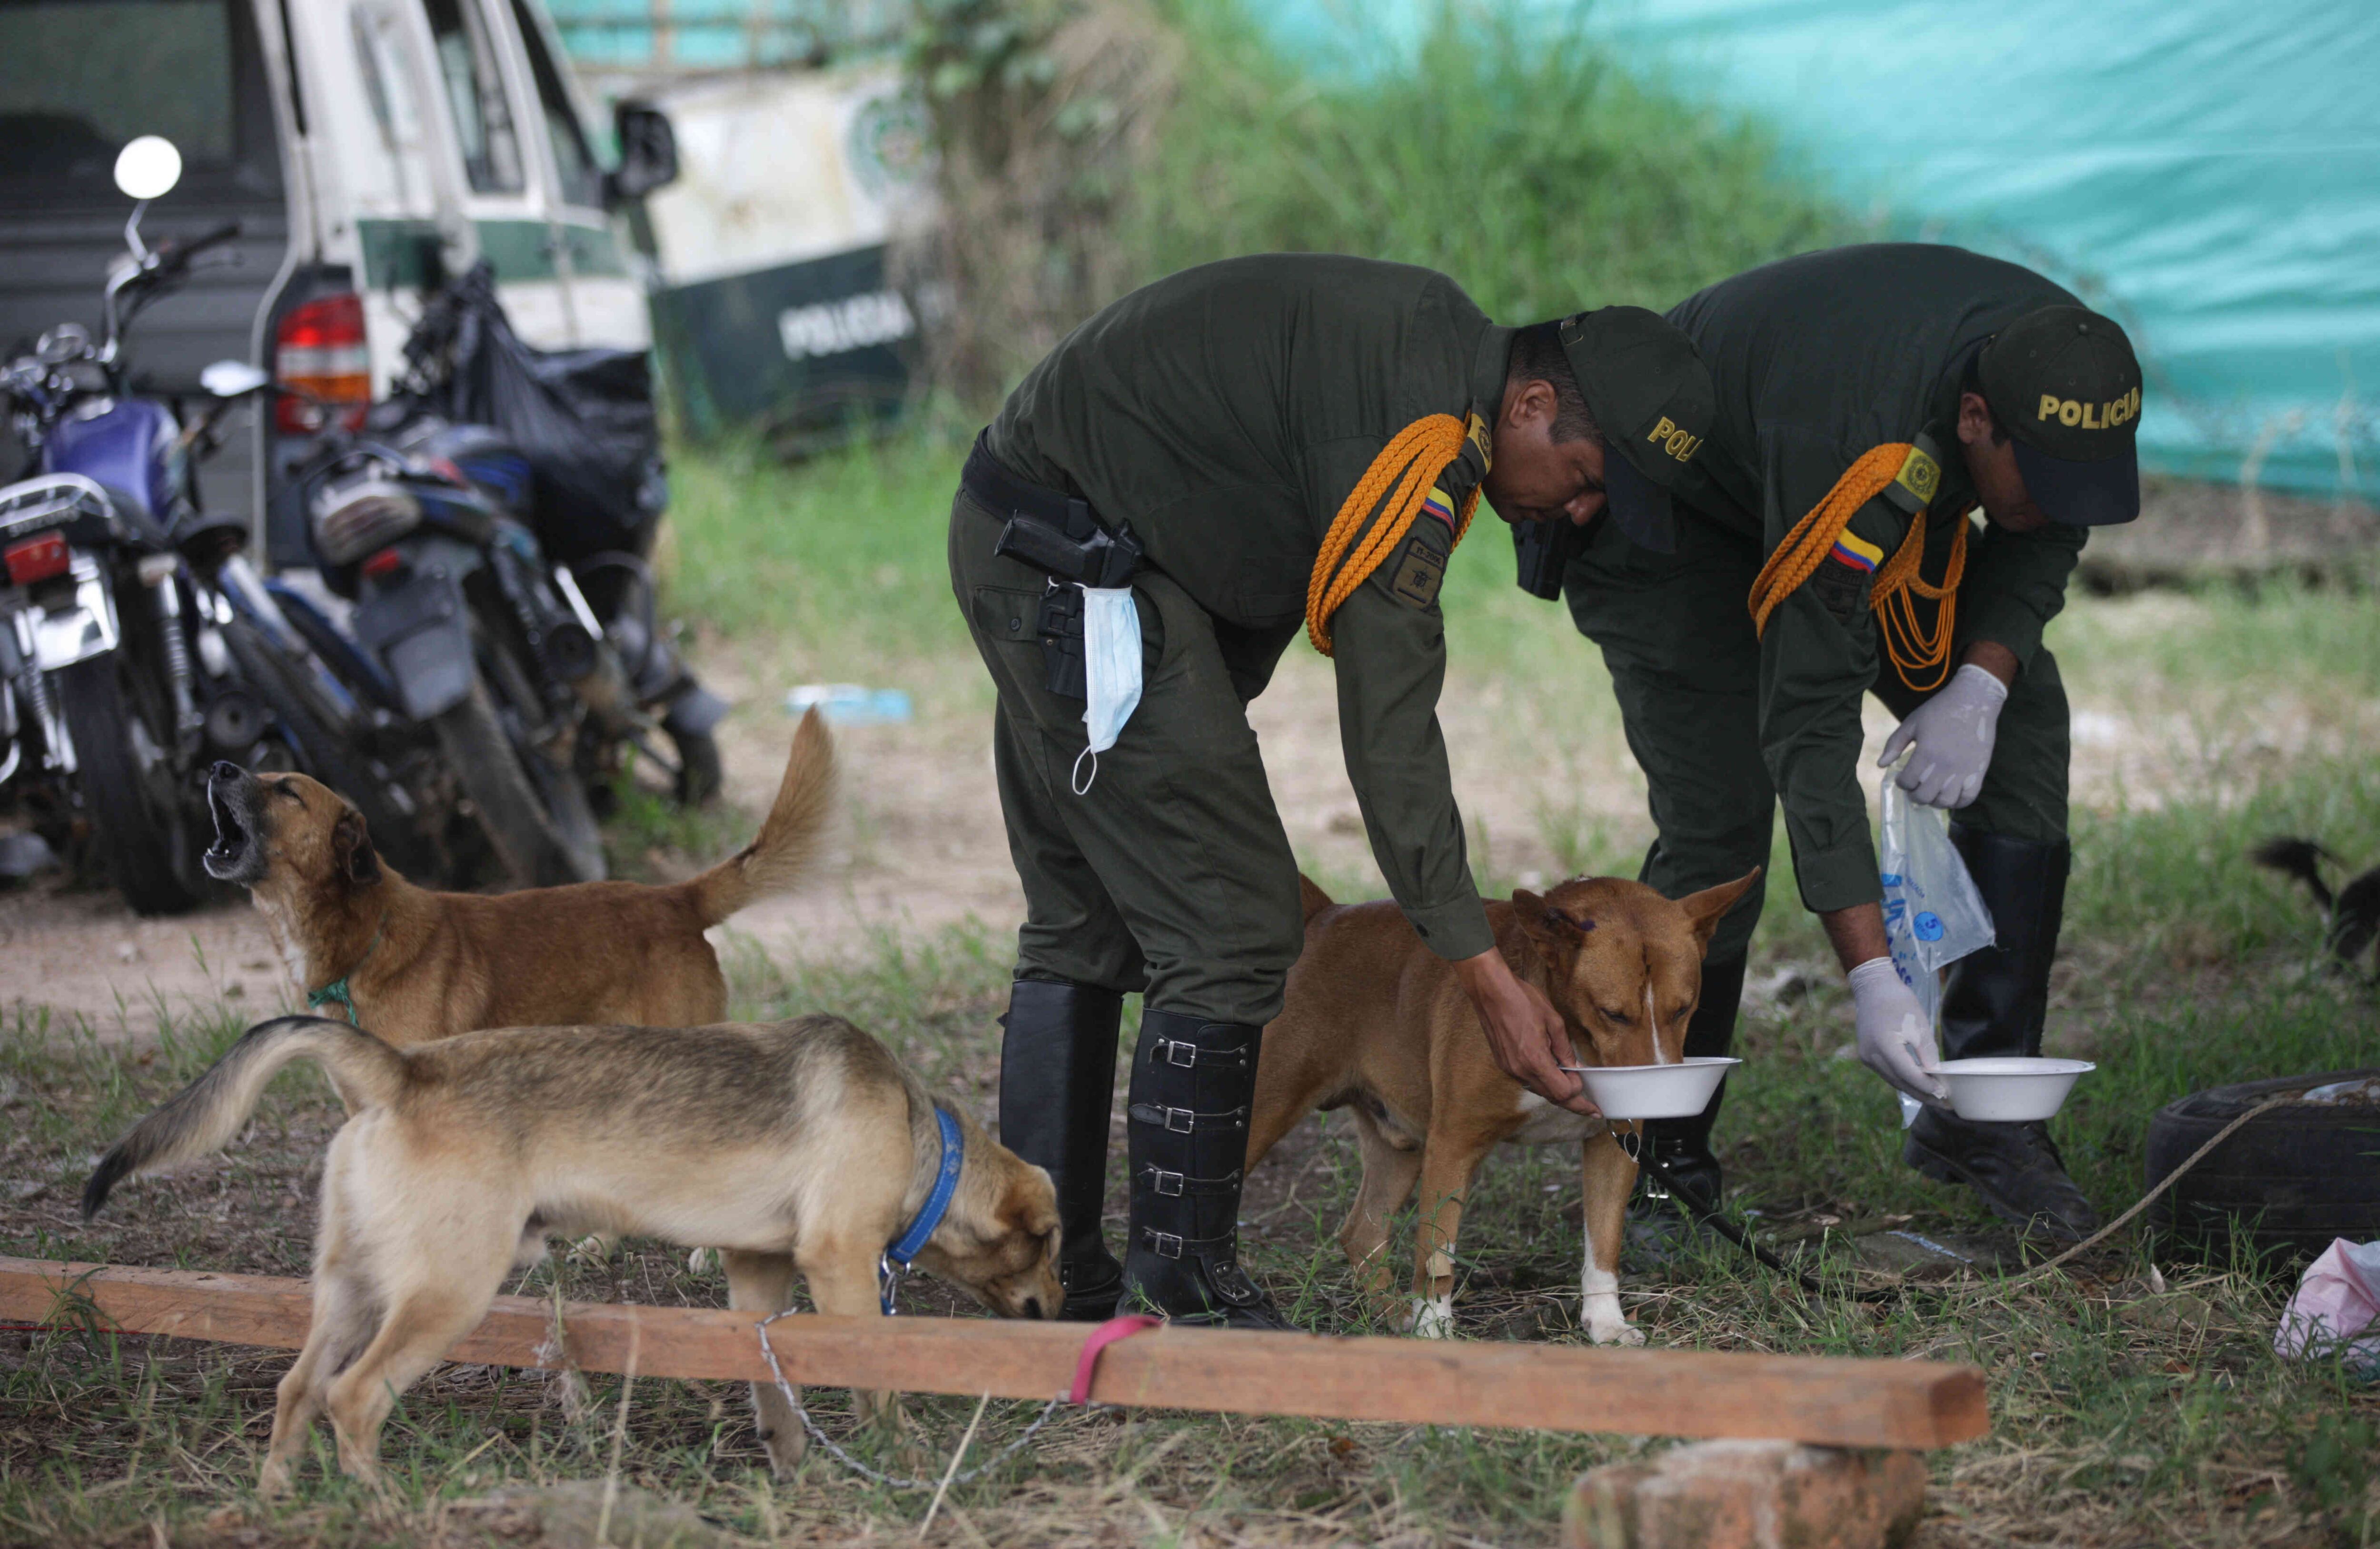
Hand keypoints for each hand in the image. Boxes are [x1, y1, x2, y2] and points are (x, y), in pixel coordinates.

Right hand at [1452, 949, 1599, 1116]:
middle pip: (1552, 1097)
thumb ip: (1564, 1048)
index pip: (1562, 1092)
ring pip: (1539, 1090)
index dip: (1577, 1091)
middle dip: (1572, 1103)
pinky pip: (1527, 1080)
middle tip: (1590, 1109)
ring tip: (1572, 1088)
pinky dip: (1542, 1081)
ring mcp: (1509, 1068)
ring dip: (1556, 1092)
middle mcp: (1520, 1070)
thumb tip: (1574, 1066)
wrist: (1490, 991)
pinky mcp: (1503, 1063)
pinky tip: (1551, 1073)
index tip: (1585, 1083)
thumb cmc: (1521, 1000)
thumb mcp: (1553, 1021)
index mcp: (1535, 1060)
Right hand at [1847, 958, 1948, 1103]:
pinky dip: (1903, 1080)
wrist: (1872, 987)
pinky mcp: (1867, 1055)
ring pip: (1893, 1080)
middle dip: (1922, 1094)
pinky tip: (1917, 1084)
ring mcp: (1866, 1056)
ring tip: (1934, 1097)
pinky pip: (1887, 1073)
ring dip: (1913, 1090)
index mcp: (1884, 1045)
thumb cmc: (1898, 1001)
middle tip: (1943, 1104)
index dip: (1926, 1086)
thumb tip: (1936, 1075)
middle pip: (1900, 1082)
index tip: (1944, 1094)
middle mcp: (1871, 1055)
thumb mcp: (1918, 1024)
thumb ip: (1927, 1052)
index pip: (1908, 1074)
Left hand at [1878, 662, 2007, 809]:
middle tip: (1915, 788)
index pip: (1907, 782)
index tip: (1903, 777)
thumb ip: (1894, 744)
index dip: (1902, 782)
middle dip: (1915, 795)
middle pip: (1924, 796)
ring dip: (1934, 801)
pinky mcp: (1978, 772)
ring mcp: (1963, 771)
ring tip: (1932, 793)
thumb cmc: (1940, 710)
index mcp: (1926, 753)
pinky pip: (1968, 798)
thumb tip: (1880, 765)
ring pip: (1945, 801)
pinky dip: (1958, 803)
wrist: (1974, 701)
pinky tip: (1950, 795)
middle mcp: (1944, 766)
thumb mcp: (1912, 723)